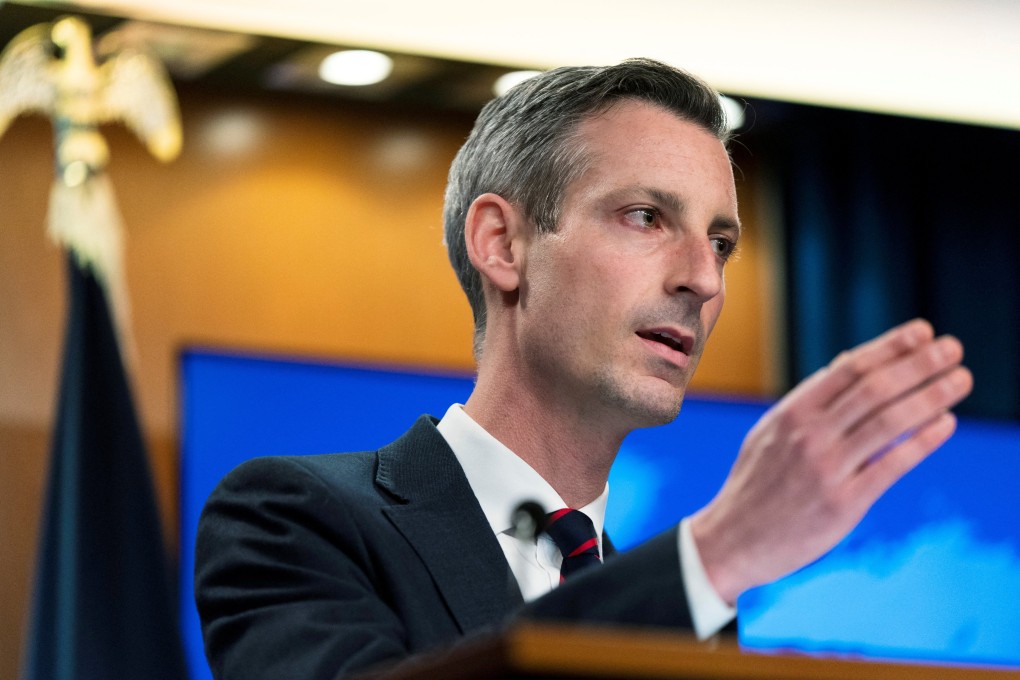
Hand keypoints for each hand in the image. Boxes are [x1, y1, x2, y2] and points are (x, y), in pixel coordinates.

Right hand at [690, 319, 972, 604]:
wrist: (733, 539)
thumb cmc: (756, 484)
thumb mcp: (772, 432)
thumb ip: (810, 400)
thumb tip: (848, 361)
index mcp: (791, 412)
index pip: (849, 369)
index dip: (890, 346)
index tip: (923, 331)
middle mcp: (808, 435)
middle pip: (874, 389)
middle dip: (919, 364)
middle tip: (953, 348)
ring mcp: (826, 469)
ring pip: (888, 422)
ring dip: (930, 396)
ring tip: (961, 380)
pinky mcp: (843, 503)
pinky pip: (891, 465)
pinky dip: (922, 441)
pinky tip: (946, 423)